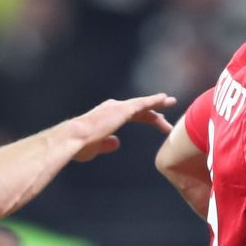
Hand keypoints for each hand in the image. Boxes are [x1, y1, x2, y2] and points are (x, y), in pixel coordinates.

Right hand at [61, 94, 175, 161]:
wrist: (74, 139)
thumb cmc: (79, 146)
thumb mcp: (96, 147)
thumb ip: (107, 144)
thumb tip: (117, 143)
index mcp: (106, 115)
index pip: (130, 115)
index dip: (144, 117)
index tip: (156, 122)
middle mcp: (112, 108)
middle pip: (139, 109)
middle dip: (154, 114)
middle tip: (166, 122)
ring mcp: (118, 108)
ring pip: (143, 104)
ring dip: (158, 103)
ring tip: (172, 102)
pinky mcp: (123, 110)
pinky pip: (143, 103)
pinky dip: (154, 100)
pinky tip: (165, 99)